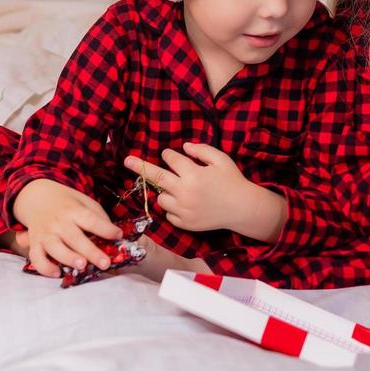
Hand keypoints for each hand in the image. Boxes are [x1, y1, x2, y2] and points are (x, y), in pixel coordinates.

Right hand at [11, 178, 123, 276]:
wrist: (38, 198)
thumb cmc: (67, 204)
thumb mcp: (85, 202)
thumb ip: (98, 217)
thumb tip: (113, 236)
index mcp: (74, 210)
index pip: (91, 219)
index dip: (105, 228)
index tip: (118, 236)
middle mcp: (59, 222)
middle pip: (75, 237)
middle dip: (90, 251)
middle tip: (105, 263)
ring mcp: (45, 233)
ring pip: (55, 247)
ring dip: (68, 258)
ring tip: (82, 266)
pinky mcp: (35, 244)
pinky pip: (36, 258)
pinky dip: (44, 267)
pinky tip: (57, 273)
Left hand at [124, 143, 284, 240]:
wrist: (242, 208)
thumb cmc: (232, 180)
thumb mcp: (221, 159)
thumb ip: (201, 150)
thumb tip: (183, 147)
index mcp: (193, 174)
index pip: (171, 159)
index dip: (169, 155)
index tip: (169, 154)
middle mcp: (185, 192)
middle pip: (156, 178)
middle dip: (140, 167)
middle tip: (127, 161)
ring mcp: (183, 210)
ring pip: (161, 199)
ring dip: (165, 192)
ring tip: (178, 190)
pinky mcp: (185, 223)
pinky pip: (169, 215)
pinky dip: (173, 208)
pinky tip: (186, 204)